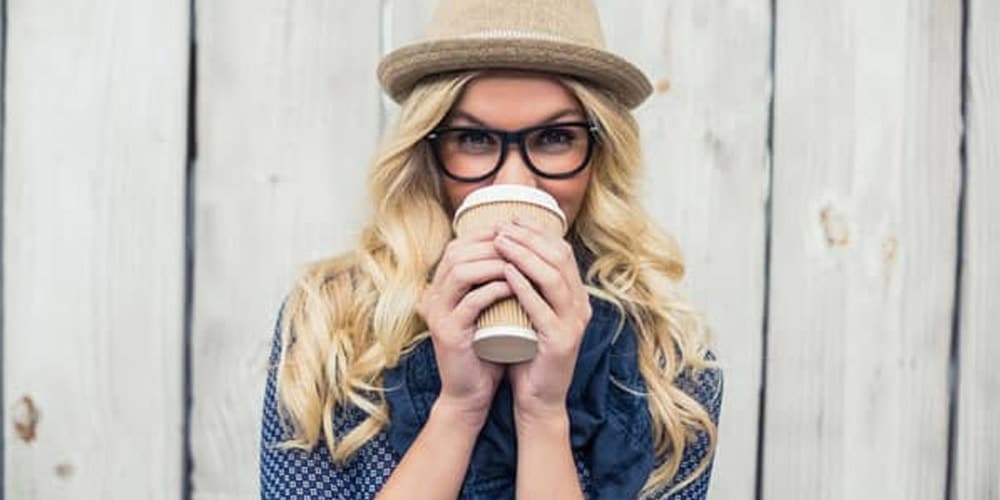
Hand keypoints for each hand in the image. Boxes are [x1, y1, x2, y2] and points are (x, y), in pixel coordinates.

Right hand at [417, 226, 510, 425]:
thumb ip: (495, 283)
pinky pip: (470, 303)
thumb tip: (523, 251)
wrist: (471, 393)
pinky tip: (513, 286)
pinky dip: (493, 290)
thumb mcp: (490, 310)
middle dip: (491, 244)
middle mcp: (433, 296)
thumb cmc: (486, 349)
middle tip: (521, 245)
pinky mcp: (448, 334)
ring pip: (460, 272)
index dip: (486, 235)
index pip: (458, 246)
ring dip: (492, 263)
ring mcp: (438, 314)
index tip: (516, 234)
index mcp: (440, 287)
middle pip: (456, 252)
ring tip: (519, 263)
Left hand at [493, 216, 591, 422]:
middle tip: (501, 227)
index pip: (562, 251)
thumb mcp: (529, 313)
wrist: (538, 399)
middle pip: (559, 258)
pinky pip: (542, 307)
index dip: (538, 231)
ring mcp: (573, 324)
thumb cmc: (527, 354)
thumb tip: (506, 250)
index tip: (511, 219)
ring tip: (500, 242)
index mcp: (575, 297)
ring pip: (553, 277)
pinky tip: (506, 272)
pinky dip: (524, 286)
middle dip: (529, 237)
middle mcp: (580, 306)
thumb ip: (526, 287)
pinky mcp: (560, 341)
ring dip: (525, 255)